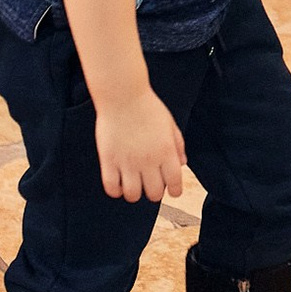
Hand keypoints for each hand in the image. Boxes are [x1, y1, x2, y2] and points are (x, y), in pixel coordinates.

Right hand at [93, 88, 186, 202]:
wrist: (122, 95)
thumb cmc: (148, 107)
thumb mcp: (169, 124)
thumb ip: (178, 145)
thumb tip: (182, 164)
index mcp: (166, 151)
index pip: (174, 183)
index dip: (175, 191)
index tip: (172, 191)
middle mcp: (148, 160)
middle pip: (154, 194)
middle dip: (154, 192)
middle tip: (150, 184)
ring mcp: (127, 162)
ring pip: (132, 195)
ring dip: (134, 193)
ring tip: (133, 183)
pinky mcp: (108, 161)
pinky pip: (111, 188)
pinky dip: (116, 190)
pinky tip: (119, 182)